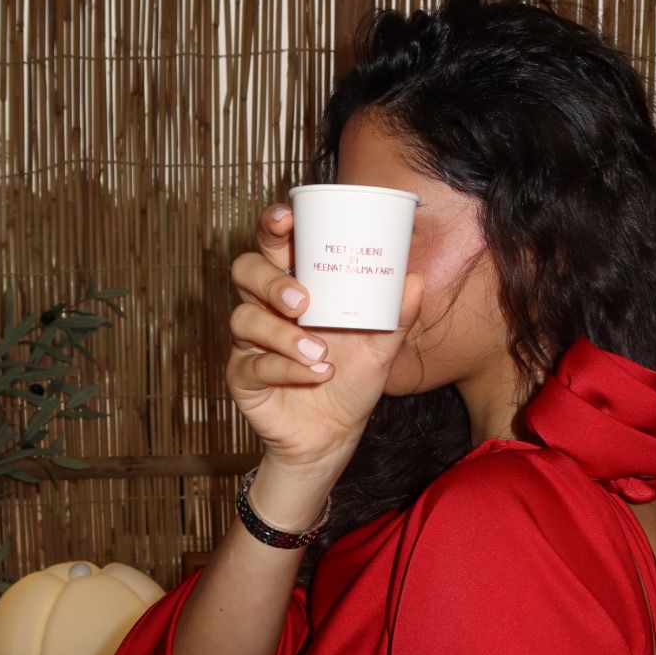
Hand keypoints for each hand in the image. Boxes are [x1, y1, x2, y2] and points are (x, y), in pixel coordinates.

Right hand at [226, 201, 423, 469]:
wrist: (334, 436)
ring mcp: (250, 343)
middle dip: (270, 279)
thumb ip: (395, 316)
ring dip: (282, 334)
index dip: (272, 225)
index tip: (286, 218)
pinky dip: (285, 368)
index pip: (275, 244)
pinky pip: (252, 365)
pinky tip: (315, 374)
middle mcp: (267, 308)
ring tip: (319, 352)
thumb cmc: (351, 380)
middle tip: (303, 299)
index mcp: (297, 286)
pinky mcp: (242, 377)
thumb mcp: (381, 348)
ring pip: (244, 318)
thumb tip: (413, 279)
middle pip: (246, 271)